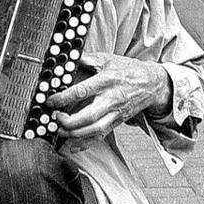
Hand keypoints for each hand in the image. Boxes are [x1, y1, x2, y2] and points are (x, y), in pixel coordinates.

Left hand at [47, 51, 171, 152]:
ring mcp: (115, 112)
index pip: (83, 91)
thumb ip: (87, 59)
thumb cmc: (128, 70)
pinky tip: (73, 146)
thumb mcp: (107, 59)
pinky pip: (101, 136)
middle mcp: (111, 99)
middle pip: (89, 116)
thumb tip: (68, 58)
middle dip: (69, 121)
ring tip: (60, 131)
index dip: (64, 98)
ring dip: (75, 134)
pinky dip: (86, 144)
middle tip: (55, 118)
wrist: (152, 83)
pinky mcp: (117, 122)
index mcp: (107, 81)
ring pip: (95, 129)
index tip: (51, 101)